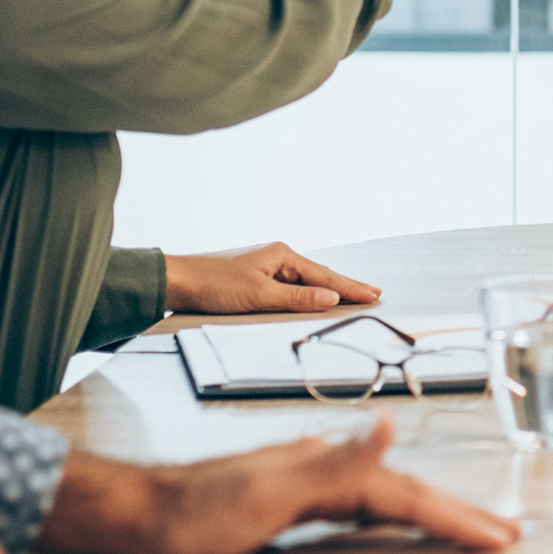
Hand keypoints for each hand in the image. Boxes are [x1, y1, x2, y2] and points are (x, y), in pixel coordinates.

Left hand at [31, 415, 520, 553]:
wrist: (138, 515)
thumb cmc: (193, 510)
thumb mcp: (269, 488)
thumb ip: (336, 461)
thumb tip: (388, 423)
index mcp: (326, 466)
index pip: (405, 494)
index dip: (454, 515)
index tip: (498, 535)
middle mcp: (320, 467)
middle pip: (402, 493)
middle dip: (456, 512)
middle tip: (502, 531)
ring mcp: (305, 481)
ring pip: (382, 499)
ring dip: (428, 513)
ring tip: (465, 525)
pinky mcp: (288, 500)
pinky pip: (356, 509)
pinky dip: (387, 516)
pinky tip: (388, 519)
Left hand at [164, 242, 380, 314]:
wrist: (178, 282)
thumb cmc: (213, 285)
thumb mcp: (259, 295)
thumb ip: (297, 298)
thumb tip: (331, 298)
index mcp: (282, 255)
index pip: (325, 275)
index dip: (351, 287)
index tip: (374, 295)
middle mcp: (276, 257)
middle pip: (319, 275)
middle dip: (346, 286)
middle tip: (373, 294)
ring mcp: (266, 267)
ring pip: (305, 281)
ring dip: (328, 290)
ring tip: (352, 296)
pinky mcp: (254, 279)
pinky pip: (291, 287)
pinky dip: (307, 293)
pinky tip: (313, 298)